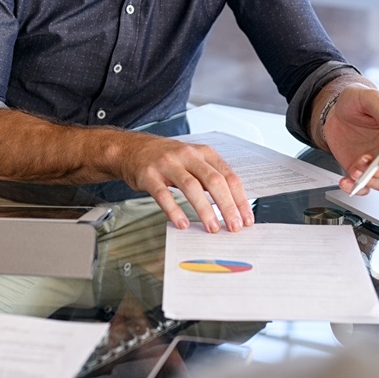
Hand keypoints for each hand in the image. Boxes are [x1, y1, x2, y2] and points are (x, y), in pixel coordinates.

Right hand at [117, 133, 254, 232]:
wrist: (132, 149)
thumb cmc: (166, 158)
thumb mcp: (192, 160)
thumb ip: (210, 177)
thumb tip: (232, 207)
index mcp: (203, 152)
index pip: (228, 176)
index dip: (239, 199)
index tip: (246, 218)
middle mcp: (187, 155)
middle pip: (213, 181)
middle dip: (227, 206)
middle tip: (233, 226)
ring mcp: (167, 164)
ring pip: (191, 187)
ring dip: (205, 210)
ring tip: (212, 228)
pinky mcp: (149, 175)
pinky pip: (164, 194)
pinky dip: (174, 210)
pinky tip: (182, 223)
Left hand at [323, 85, 378, 194]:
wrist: (335, 110)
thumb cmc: (356, 101)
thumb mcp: (367, 97)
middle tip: (366, 166)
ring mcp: (378, 163)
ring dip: (371, 182)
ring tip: (354, 171)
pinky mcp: (363, 170)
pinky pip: (366, 186)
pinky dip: (358, 188)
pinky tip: (346, 182)